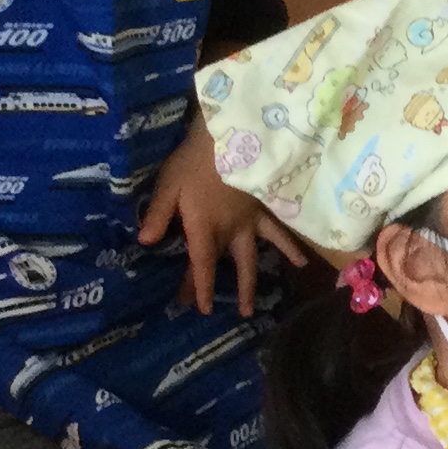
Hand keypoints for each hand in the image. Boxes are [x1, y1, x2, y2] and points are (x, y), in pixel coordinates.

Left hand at [139, 114, 305, 315]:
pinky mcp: (265, 208)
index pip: (202, 265)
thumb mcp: (170, 184)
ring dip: (253, 281)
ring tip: (255, 306)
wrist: (236, 135)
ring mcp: (251, 222)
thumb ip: (158, 214)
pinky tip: (302, 261)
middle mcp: (230, 232)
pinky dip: (291, 246)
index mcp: (205, 228)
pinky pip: (280, 232)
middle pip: (226, 266)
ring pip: (253, 257)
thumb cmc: (197, 159)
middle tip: (229, 313)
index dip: (201, 288)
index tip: (201, 308)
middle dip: (224, 290)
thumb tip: (144, 242)